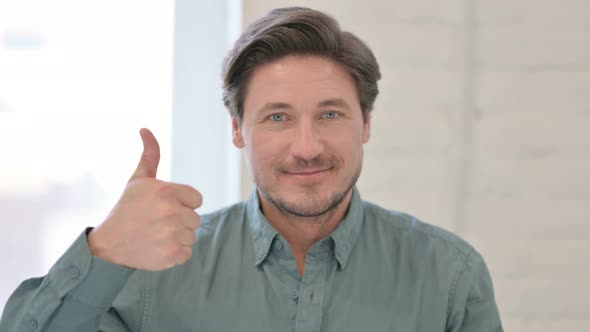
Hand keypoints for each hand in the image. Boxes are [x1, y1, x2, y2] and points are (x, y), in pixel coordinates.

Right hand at [88, 128, 201, 270]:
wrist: (108, 246)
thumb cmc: (126, 210)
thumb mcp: (137, 180)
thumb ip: (149, 155)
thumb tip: (145, 129)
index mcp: (166, 191)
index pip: (196, 199)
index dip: (182, 203)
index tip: (163, 207)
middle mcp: (171, 212)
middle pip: (195, 218)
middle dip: (180, 220)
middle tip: (157, 222)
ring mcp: (172, 234)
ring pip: (192, 236)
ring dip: (178, 237)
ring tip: (156, 235)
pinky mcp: (172, 255)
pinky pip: (187, 253)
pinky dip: (175, 253)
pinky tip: (157, 248)